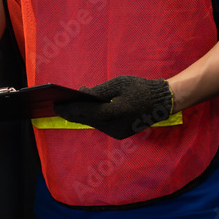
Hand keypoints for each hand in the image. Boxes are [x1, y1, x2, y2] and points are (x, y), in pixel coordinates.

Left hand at [54, 75, 173, 139]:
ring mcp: (118, 132)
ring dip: (80, 116)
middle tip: (57, 107)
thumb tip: (81, 92)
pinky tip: (82, 112)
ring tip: (66, 109)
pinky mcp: (120, 134)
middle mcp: (116, 126)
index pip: (87, 111)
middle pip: (87, 119)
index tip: (56, 105)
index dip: (70, 108)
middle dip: (72, 113)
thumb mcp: (118, 84)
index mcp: (116, 112)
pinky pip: (101, 125)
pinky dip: (91, 118)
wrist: (162, 102)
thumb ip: (98, 90)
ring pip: (93, 123)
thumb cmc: (140, 88)